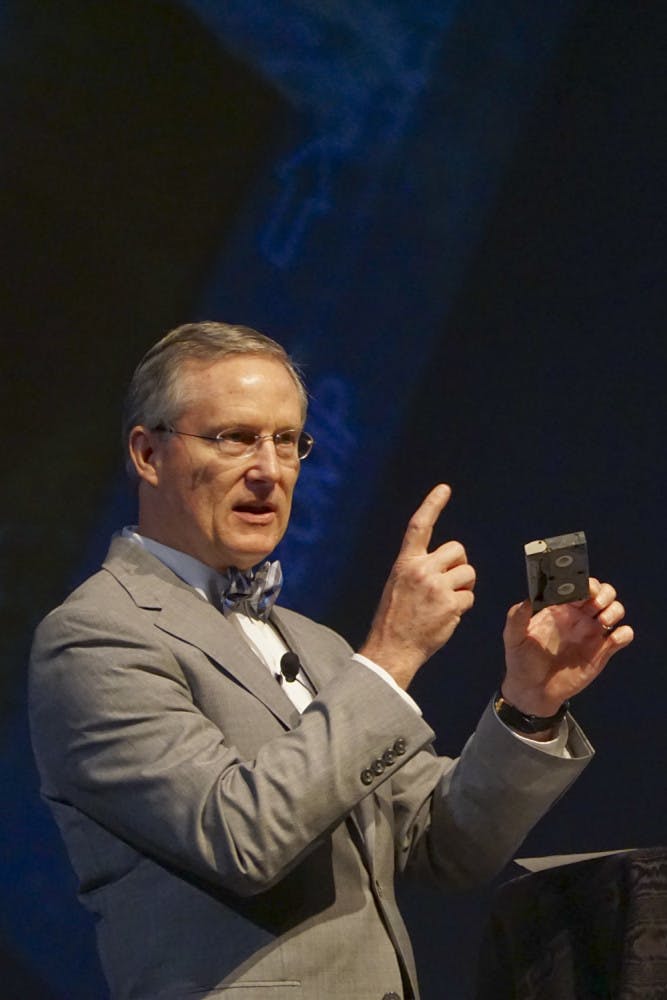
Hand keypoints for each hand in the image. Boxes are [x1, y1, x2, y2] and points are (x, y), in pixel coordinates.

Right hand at [359, 484, 475, 688]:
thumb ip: (418, 569)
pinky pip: (470, 597)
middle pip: (458, 550)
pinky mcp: (451, 604)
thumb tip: (444, 563)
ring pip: (468, 573)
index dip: (432, 505)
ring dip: (463, 587)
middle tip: (449, 582)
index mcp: (405, 563)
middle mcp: (422, 570)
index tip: (444, 489)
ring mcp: (437, 587)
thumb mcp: (398, 585)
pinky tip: (446, 616)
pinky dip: (462, 607)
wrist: (392, 648)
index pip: (419, 526)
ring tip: (446, 602)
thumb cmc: (395, 618)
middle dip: (459, 565)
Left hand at [501, 578, 633, 716]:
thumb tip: (527, 599)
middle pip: (603, 593)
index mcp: (560, 608)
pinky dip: (624, 634)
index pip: (580, 586)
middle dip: (604, 593)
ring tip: (602, 622)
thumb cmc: (521, 661)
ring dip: (614, 611)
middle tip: (595, 604)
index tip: (582, 590)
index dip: (585, 583)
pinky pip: (623, 636)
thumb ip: (517, 616)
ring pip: (616, 610)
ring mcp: (592, 633)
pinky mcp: (602, 652)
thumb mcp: (513, 637)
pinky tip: (611, 640)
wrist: (532, 691)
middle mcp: (579, 617)